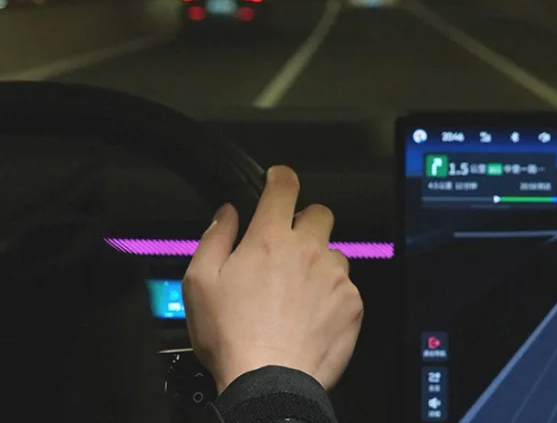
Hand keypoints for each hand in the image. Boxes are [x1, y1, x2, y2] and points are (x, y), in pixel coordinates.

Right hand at [183, 165, 363, 392]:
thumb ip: (215, 238)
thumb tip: (227, 213)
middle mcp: (307, 249)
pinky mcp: (352, 301)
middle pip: (319, 214)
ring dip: (319, 263)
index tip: (279, 180)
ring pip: (333, 252)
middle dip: (305, 223)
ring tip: (298, 293)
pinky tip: (312, 316)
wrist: (269, 383)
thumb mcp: (200, 283)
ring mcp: (333, 275)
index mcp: (270, 239)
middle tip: (289, 249)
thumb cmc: (232, 338)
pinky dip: (332, 296)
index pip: (284, 188)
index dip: (281, 177)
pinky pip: (346, 286)